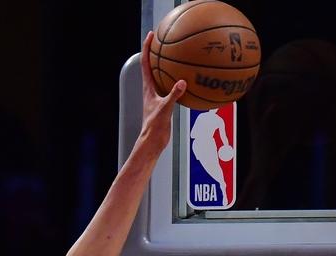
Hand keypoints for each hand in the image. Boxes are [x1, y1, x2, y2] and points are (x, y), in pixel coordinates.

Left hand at [139, 31, 185, 152]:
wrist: (153, 141)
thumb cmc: (155, 126)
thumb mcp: (165, 109)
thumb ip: (173, 95)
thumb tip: (183, 82)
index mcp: (148, 88)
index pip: (145, 63)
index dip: (147, 48)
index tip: (151, 35)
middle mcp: (151, 89)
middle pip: (152, 65)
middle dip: (157, 51)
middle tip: (164, 39)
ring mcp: (157, 96)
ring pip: (162, 76)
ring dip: (168, 65)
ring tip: (178, 55)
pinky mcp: (164, 103)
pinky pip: (172, 87)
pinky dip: (179, 82)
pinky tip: (190, 80)